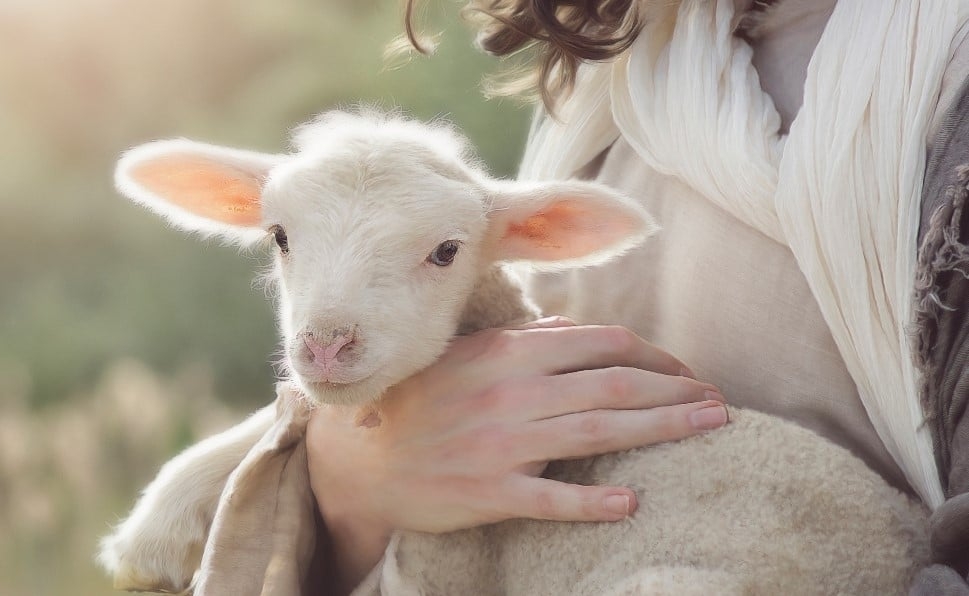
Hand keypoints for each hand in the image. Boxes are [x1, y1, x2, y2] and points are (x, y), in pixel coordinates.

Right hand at [306, 318, 727, 590]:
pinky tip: (632, 504)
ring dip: (662, 431)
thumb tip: (575, 331)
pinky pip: (550, 497)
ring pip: (597, 432)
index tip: (686, 372)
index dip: (654, 356)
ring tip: (707, 430)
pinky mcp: (488, 492)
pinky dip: (593, 502)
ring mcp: (500, 443)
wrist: (360, 460)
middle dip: (676, 392)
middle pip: (613, 386)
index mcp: (507, 352)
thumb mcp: (466, 355)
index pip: (600, 343)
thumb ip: (523, 341)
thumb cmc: (420, 402)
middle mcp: (510, 392)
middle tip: (720, 404)